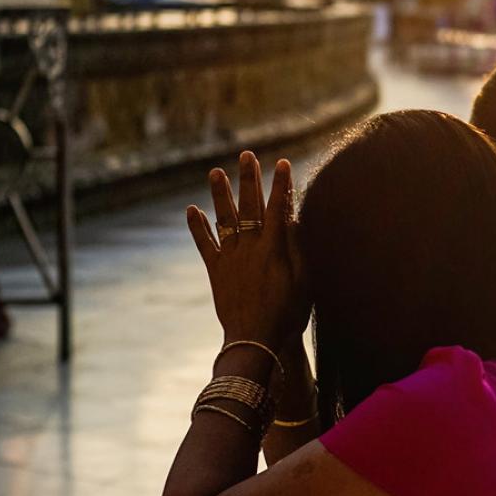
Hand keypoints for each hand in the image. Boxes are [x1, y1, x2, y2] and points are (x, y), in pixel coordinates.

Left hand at [186, 152, 308, 350]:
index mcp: (274, 248)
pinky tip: (192, 209)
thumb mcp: (303, 280)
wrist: (256, 340)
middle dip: (250, 179)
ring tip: (215, 172)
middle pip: (250, 206)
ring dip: (221, 194)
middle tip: (247, 156)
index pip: (279, 209)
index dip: (282, 185)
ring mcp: (230, 258)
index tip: (284, 163)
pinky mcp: (216, 271)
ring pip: (225, 219)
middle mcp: (250, 247)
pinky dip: (198, 227)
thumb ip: (297, 248)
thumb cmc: (288, 314)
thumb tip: (292, 220)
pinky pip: (205, 244)